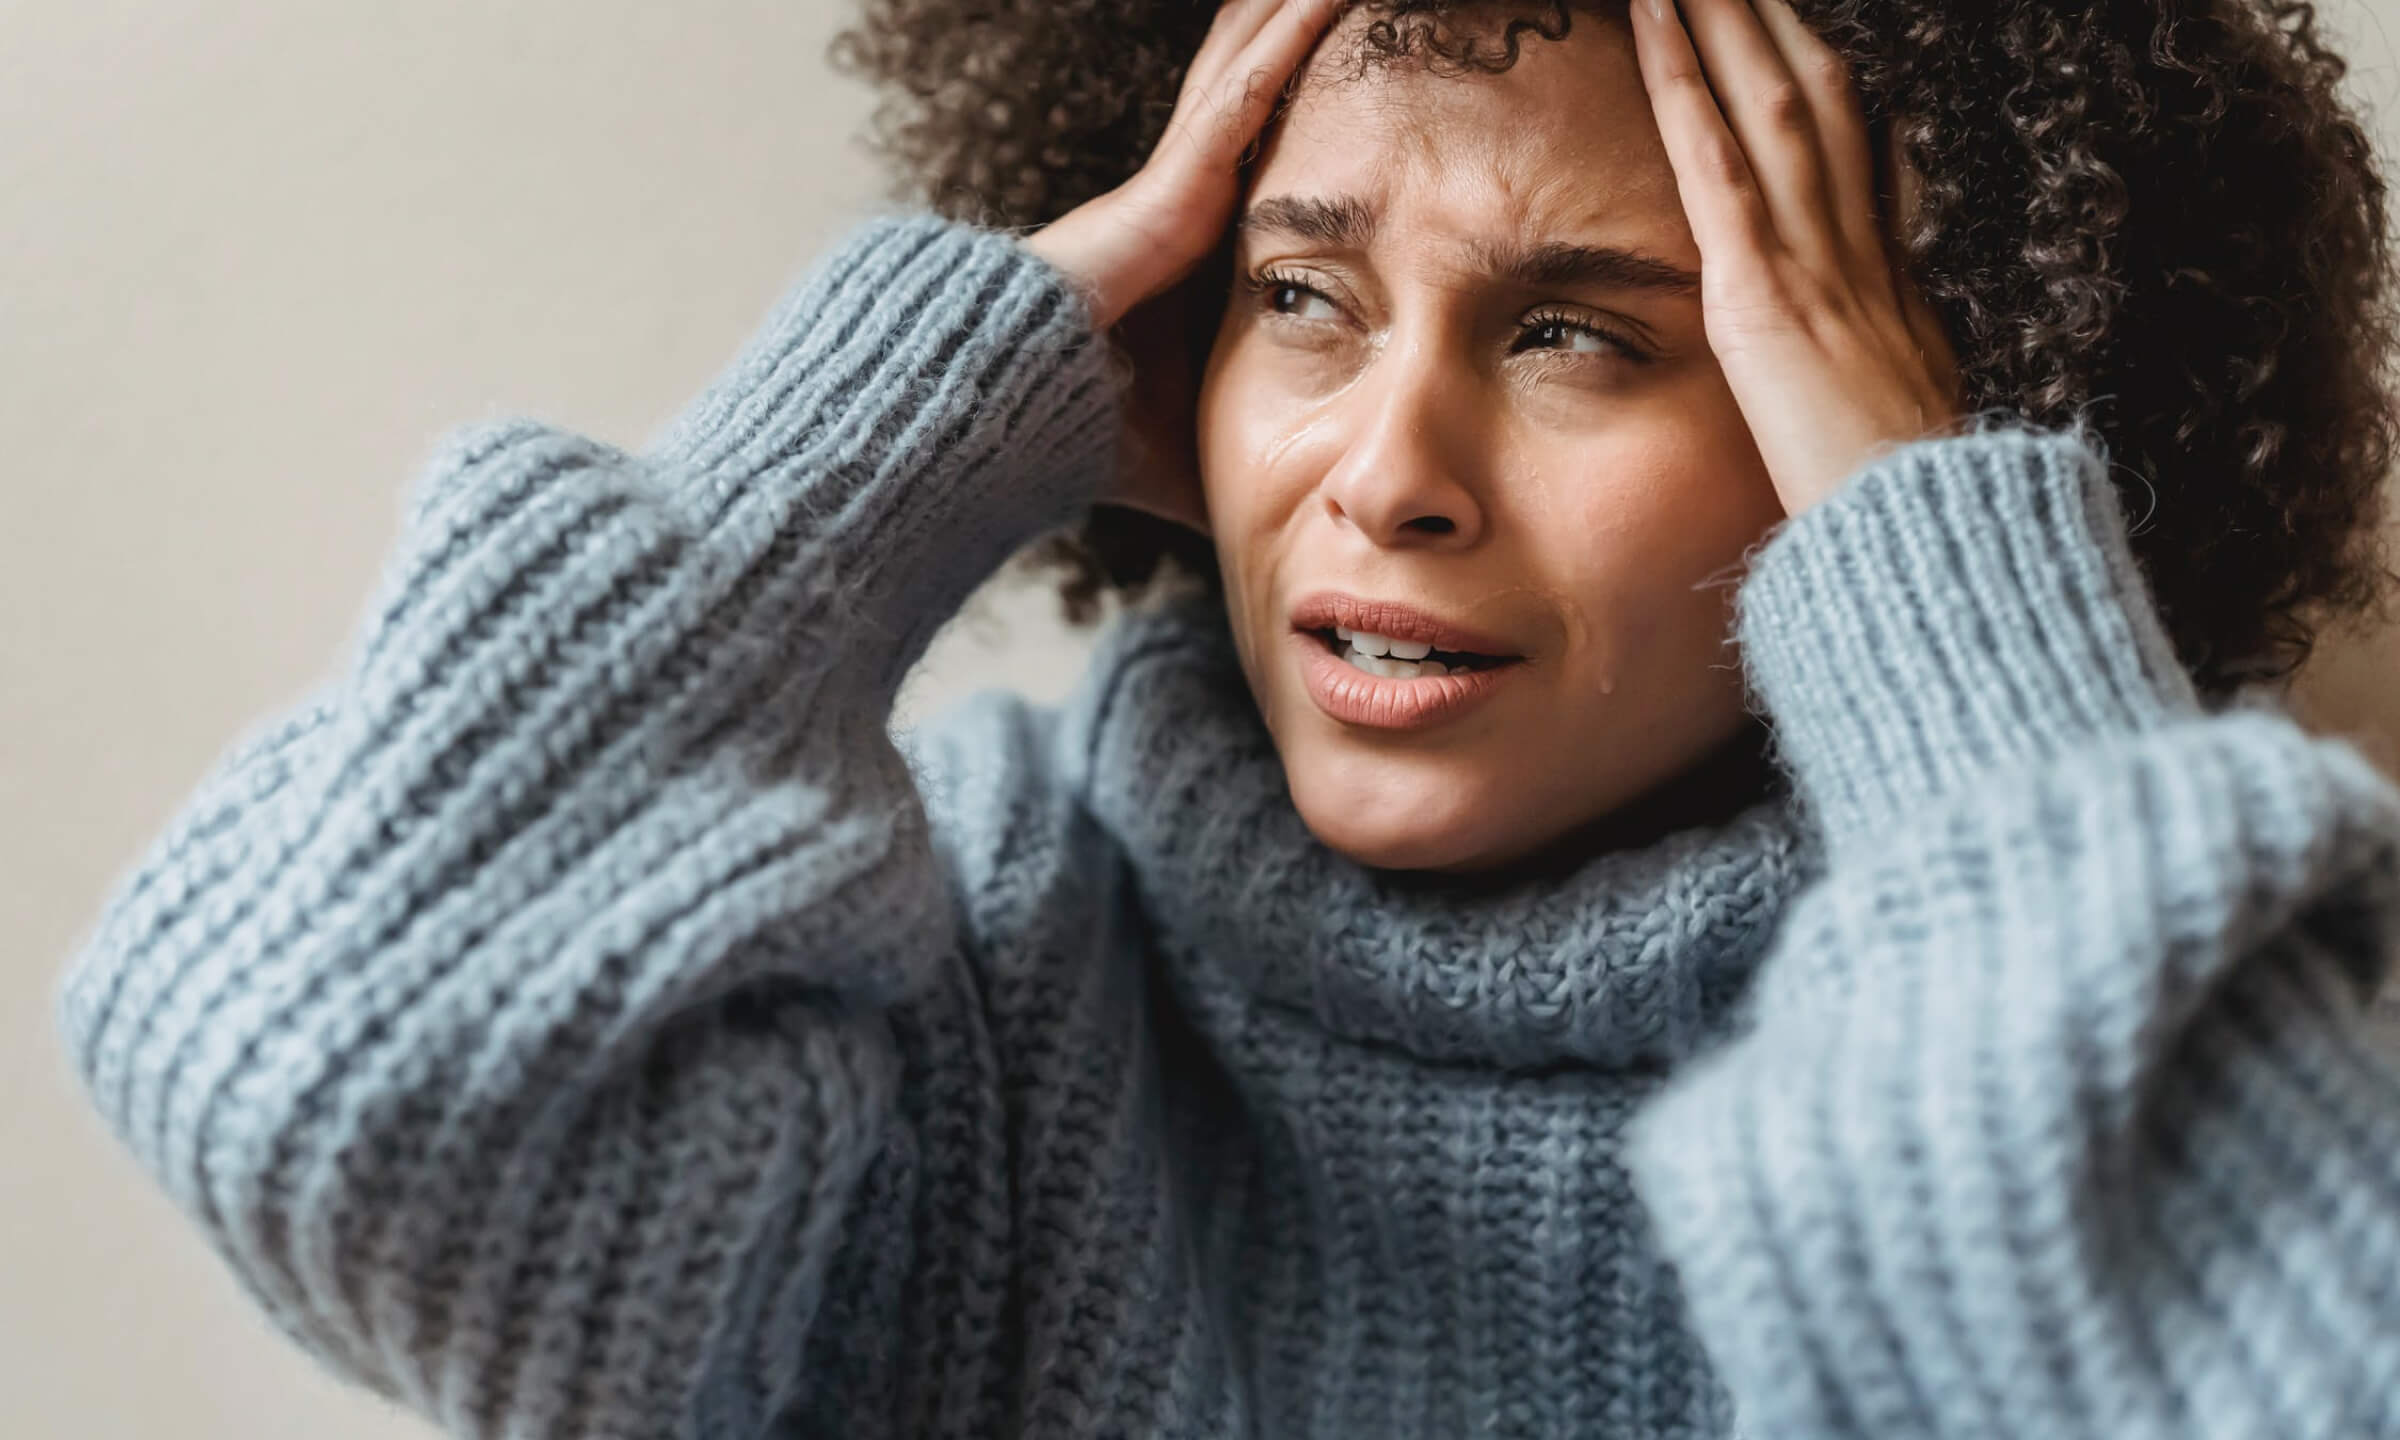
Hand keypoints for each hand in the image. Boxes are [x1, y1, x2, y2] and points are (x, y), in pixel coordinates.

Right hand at [1027, 0, 1342, 533]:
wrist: (996, 412)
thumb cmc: (1074, 435)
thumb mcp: (1191, 452)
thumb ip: (1243, 468)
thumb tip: (1293, 540)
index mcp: (1185, 252)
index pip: (1264, 165)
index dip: (1308, 116)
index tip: (1371, 94)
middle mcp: (1184, 200)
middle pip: (1261, 94)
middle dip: (1308, 40)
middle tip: (1382, 1)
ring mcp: (1179, 182)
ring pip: (1259, 68)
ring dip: (1304, 16)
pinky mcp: (1178, 181)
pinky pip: (1252, 88)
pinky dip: (1295, 33)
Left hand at [1630, 0, 1962, 516]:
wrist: (1926, 545)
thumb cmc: (1909, 502)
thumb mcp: (1906, 405)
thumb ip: (1885, 345)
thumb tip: (1883, 314)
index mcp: (1885, 274)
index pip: (1851, 140)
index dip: (1815, 68)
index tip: (1788, 16)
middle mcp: (1856, 248)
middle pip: (1814, 95)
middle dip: (1772, 15)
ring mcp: (1815, 265)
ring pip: (1768, 105)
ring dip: (1729, 21)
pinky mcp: (1764, 299)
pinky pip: (1719, 173)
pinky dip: (1686, 92)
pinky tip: (1659, 26)